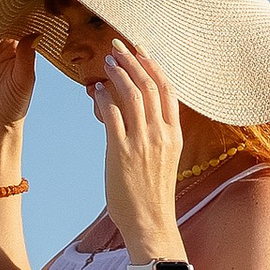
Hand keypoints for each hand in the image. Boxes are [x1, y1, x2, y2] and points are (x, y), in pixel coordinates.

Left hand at [91, 36, 185, 256]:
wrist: (150, 222)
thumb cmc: (151, 193)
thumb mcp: (159, 159)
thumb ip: (148, 133)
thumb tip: (122, 111)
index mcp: (173, 134)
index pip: (167, 89)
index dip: (152, 65)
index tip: (139, 50)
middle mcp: (161, 134)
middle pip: (149, 85)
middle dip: (132, 60)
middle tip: (116, 46)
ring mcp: (143, 142)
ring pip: (132, 94)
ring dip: (118, 73)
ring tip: (106, 62)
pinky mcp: (122, 152)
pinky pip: (113, 115)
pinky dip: (104, 97)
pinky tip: (96, 90)